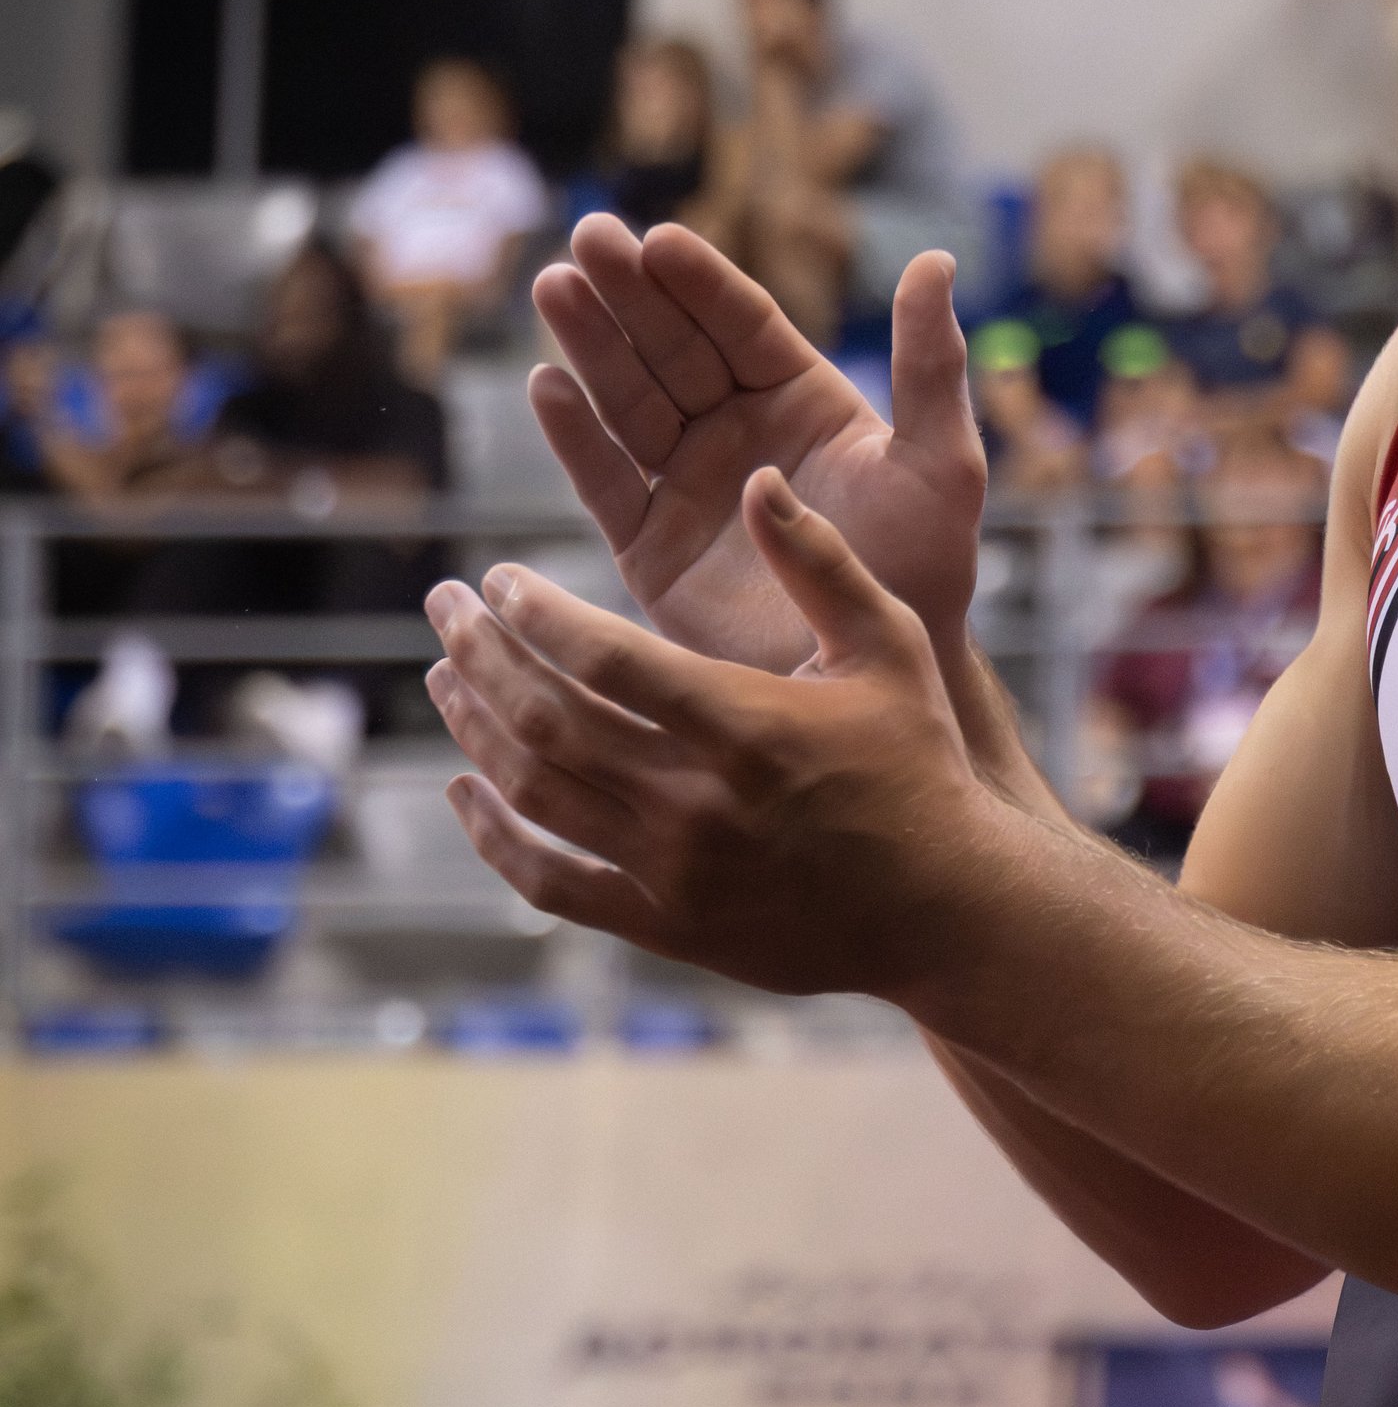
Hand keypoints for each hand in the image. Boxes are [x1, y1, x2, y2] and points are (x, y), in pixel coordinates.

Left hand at [426, 470, 987, 996]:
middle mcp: (697, 802)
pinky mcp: (665, 926)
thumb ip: (820, 562)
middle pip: (548, 718)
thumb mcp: (889, 646)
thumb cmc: (918, 763)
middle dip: (482, 652)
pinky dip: (493, 835)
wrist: (944, 909)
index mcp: (746, 725)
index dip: (536, 613)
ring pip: (536, 792)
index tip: (498, 578)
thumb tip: (758, 479)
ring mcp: (674, 872)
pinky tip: (463, 788)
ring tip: (444, 675)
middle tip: (444, 605)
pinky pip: (550, 883)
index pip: (606, 660)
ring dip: (474, 727)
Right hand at [528, 220, 984, 676]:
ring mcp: (689, 485)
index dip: (699, 281)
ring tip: (554, 287)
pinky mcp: (652, 546)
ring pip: (630, 400)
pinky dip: (574, 436)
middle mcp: (738, 431)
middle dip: (629, 292)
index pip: (741, 323)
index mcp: (803, 399)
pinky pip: (605, 481)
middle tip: (587, 237)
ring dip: (591, 344)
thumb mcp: (941, 464)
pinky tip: (546, 386)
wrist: (879, 678)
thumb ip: (931, 366)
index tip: (659, 240)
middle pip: (672, 346)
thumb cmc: (924, 572)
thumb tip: (935, 261)